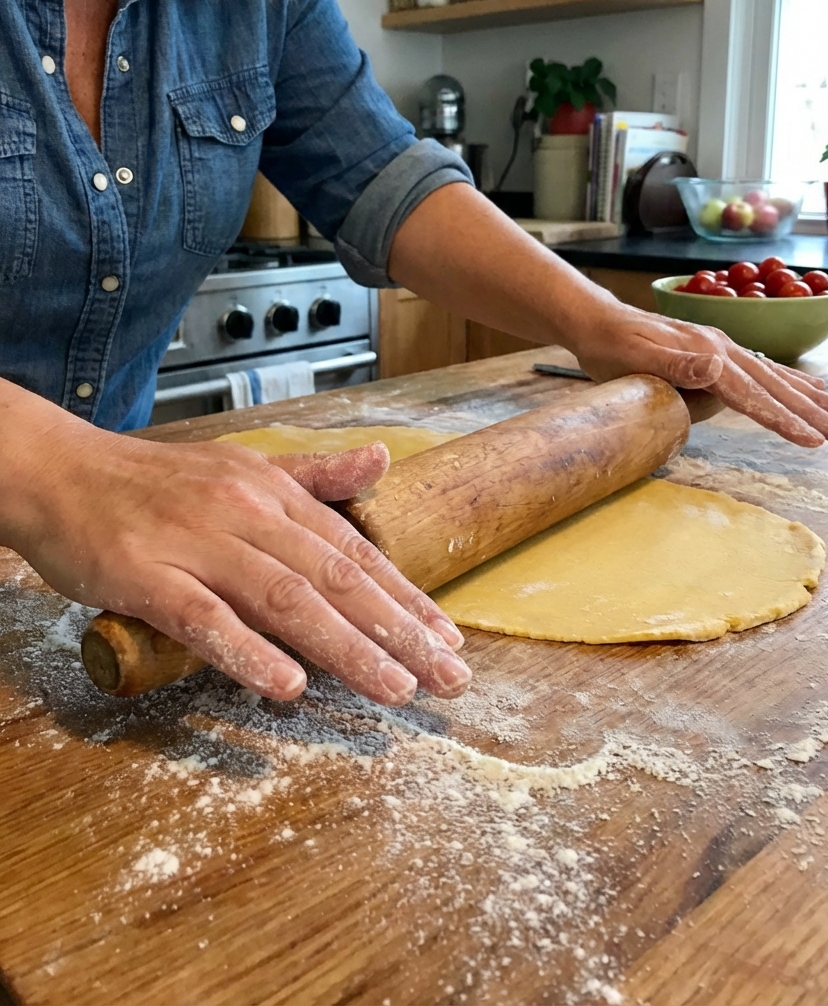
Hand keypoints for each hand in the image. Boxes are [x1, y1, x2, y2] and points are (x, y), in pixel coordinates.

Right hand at [4, 403, 470, 705]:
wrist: (59, 472)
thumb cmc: (153, 481)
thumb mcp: (242, 465)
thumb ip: (314, 474)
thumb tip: (381, 459)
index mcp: (272, 492)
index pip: (353, 550)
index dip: (404, 595)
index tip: (448, 636)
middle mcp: (245, 513)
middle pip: (333, 578)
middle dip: (397, 630)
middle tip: (447, 676)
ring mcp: (195, 543)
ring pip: (283, 599)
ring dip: (344, 647)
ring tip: (394, 688)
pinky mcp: (145, 575)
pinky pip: (201, 617)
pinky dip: (245, 650)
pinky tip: (284, 685)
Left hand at [573, 298, 827, 447]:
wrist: (597, 322)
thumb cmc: (611, 348)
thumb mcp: (635, 358)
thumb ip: (676, 365)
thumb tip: (717, 367)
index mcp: (708, 353)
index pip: (752, 394)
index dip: (782, 419)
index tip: (811, 441)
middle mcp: (723, 348)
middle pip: (776, 385)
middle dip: (814, 412)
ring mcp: (723, 348)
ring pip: (778, 378)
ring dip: (813, 400)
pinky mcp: (718, 352)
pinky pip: (765, 371)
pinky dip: (792, 383)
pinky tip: (810, 391)